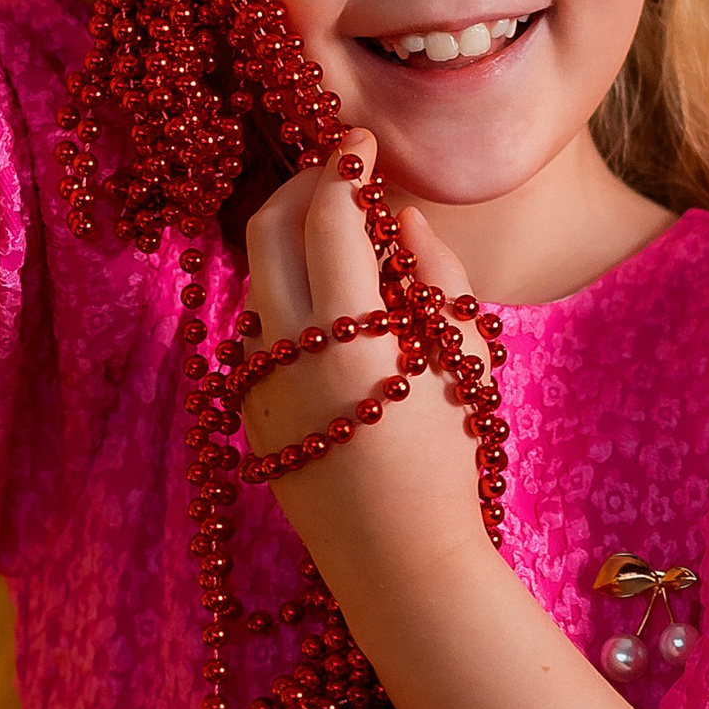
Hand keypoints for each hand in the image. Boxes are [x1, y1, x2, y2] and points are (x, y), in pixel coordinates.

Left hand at [239, 135, 495, 574]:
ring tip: (339, 242)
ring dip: (288, 243)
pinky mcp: (246, 412)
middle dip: (300, 187)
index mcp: (345, 336)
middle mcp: (284, 353)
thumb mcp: (462, 363)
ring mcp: (255, 384)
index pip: (329, 216)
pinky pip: (255, 331)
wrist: (401, 563)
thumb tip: (400, 218)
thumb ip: (435, 277)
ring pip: (254, 279)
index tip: (363, 144)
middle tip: (338, 174)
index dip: (345, 166)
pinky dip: (284, 298)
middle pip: (263, 230)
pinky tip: (327, 309)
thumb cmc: (450, 465)